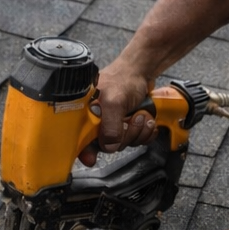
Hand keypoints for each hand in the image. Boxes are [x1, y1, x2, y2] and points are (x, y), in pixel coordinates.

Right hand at [79, 53, 156, 167]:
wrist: (143, 70)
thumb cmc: (124, 78)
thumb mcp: (113, 101)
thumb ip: (109, 126)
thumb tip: (109, 146)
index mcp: (86, 116)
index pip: (81, 142)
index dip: (86, 152)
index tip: (92, 158)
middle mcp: (97, 122)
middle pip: (108, 147)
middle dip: (125, 135)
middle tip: (131, 119)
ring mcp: (113, 125)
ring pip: (124, 144)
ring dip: (138, 132)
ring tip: (141, 115)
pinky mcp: (127, 126)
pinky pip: (137, 140)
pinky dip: (146, 133)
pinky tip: (147, 121)